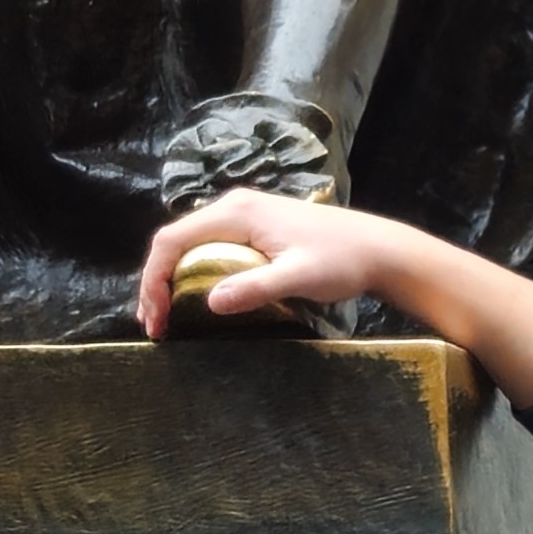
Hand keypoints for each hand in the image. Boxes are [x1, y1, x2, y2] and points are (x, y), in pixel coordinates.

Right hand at [133, 186, 401, 338]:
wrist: (378, 249)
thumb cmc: (342, 261)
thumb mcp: (298, 277)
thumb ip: (255, 288)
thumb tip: (210, 302)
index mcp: (237, 213)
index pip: (172, 240)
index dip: (154, 280)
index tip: (157, 319)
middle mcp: (234, 207)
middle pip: (175, 240)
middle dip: (157, 282)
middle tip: (155, 326)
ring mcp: (244, 215)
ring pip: (190, 244)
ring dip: (171, 278)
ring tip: (166, 317)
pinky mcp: (254, 227)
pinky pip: (209, 247)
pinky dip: (192, 272)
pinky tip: (194, 297)